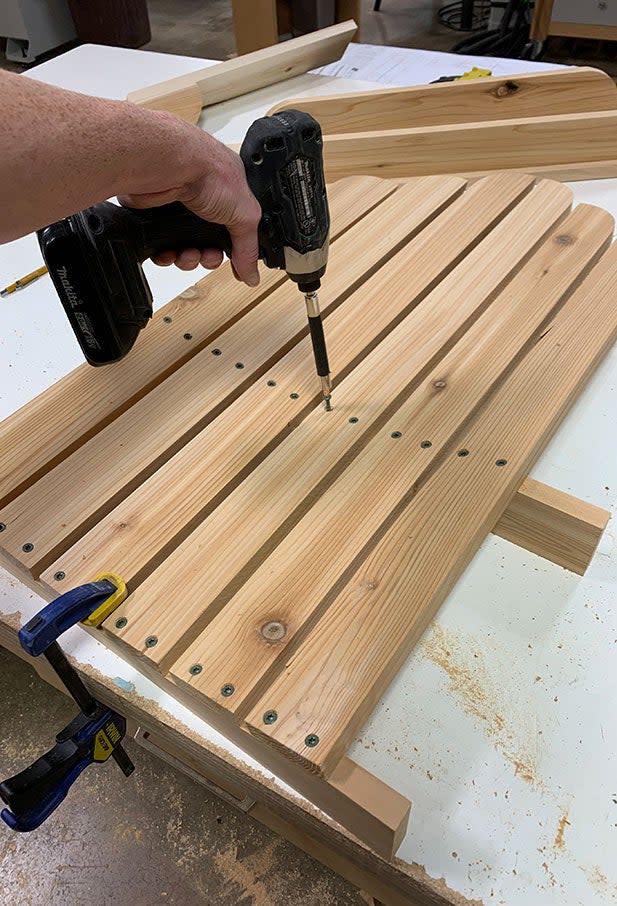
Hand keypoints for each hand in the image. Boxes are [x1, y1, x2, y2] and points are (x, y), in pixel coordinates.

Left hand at [118, 126, 260, 286]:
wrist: (170, 165)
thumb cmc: (207, 170)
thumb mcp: (244, 214)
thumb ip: (249, 247)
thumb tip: (252, 273)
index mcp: (229, 196)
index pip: (234, 231)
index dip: (232, 249)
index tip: (233, 262)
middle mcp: (204, 201)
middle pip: (208, 244)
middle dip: (209, 257)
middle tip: (207, 255)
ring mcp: (179, 209)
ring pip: (185, 248)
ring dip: (188, 259)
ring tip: (188, 254)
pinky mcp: (156, 217)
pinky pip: (161, 247)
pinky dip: (165, 256)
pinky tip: (169, 254)